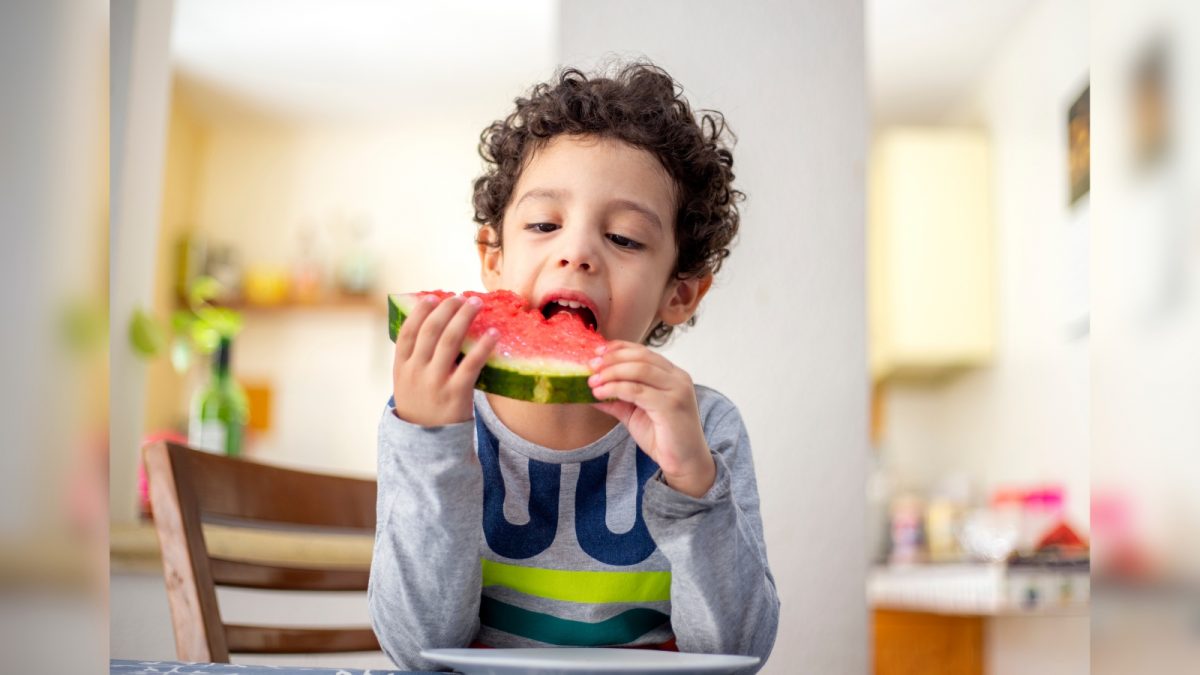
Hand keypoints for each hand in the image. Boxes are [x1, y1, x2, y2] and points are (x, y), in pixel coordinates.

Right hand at [391, 294, 496, 426]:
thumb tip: (432, 324)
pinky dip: (483, 346)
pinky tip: (494, 333)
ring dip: (464, 318)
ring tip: (476, 304)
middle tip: (461, 297)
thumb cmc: (422, 407)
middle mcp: (416, 373)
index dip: (420, 312)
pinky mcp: (456, 394)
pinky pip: (471, 364)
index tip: (433, 297)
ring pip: (450, 342)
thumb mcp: (407, 384)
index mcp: (401, 368)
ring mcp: (435, 383)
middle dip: (446, 309)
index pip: (408, 332)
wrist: (428, 447)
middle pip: (431, 331)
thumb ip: (415, 358)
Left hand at [588, 341, 715, 497]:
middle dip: (612, 359)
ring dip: (611, 373)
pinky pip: (637, 390)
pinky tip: (600, 393)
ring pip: (639, 370)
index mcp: (672, 375)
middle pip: (641, 357)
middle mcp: (678, 378)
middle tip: (591, 365)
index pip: (643, 352)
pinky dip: (615, 388)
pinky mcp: (671, 406)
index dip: (619, 348)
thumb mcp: (634, 413)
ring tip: (593, 381)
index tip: (597, 352)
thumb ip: (616, 399)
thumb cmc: (663, 437)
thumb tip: (590, 390)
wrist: (685, 462)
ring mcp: (677, 390)